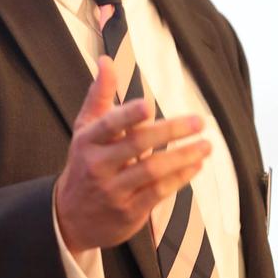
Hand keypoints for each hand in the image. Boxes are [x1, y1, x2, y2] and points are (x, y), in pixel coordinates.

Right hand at [55, 56, 210, 253]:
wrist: (70, 218)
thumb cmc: (84, 164)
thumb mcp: (85, 129)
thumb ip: (99, 95)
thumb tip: (106, 60)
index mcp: (87, 141)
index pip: (107, 125)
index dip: (126, 116)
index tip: (148, 106)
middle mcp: (97, 166)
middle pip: (137, 145)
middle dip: (171, 131)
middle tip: (199, 121)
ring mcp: (113, 191)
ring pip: (152, 171)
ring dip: (183, 157)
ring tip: (206, 145)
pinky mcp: (128, 212)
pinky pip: (159, 193)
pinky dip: (180, 178)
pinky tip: (196, 166)